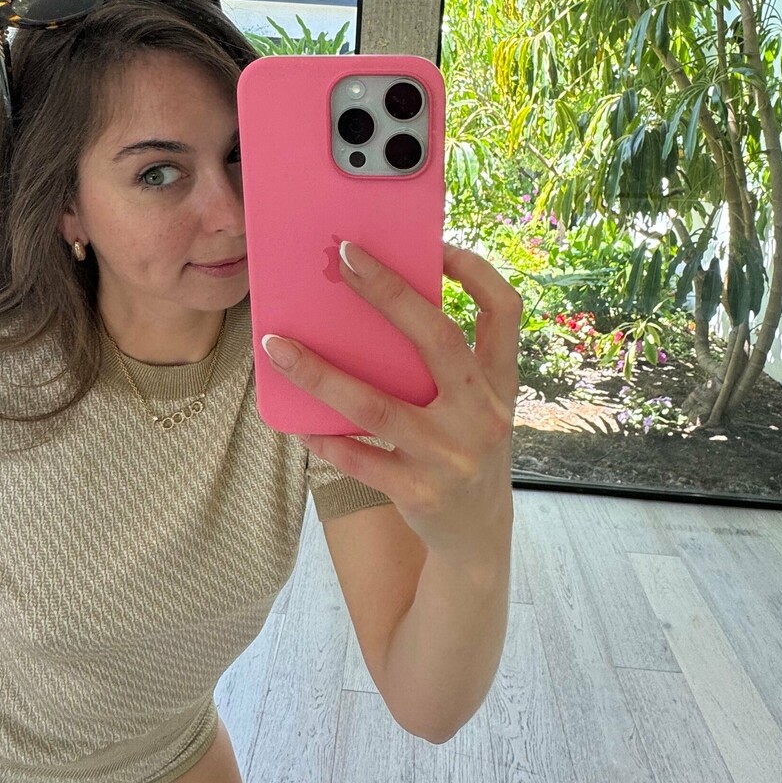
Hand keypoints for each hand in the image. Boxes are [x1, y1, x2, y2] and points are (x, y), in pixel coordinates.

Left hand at [261, 237, 522, 564]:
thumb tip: (377, 304)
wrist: (478, 538)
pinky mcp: (419, 492)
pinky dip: (323, 436)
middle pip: (438, 339)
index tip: (436, 244)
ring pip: (377, 406)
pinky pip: (358, 458)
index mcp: (500, 383)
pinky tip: (294, 420)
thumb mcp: (475, 406)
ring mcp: (452, 456)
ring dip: (321, 372)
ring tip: (276, 345)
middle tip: (344, 257)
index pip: (505, 311)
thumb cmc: (464, 450)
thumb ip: (447, 364)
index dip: (475, 272)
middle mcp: (483, 414)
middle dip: (390, 293)